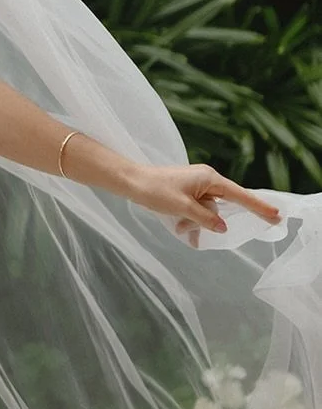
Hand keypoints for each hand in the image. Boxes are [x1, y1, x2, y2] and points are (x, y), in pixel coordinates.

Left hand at [130, 162, 281, 248]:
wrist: (132, 181)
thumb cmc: (155, 191)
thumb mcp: (182, 208)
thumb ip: (206, 218)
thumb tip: (223, 226)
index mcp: (210, 179)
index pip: (241, 195)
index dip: (258, 207)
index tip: (276, 216)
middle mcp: (207, 180)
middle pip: (222, 206)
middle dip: (209, 221)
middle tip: (187, 226)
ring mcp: (197, 186)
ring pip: (208, 211)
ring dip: (195, 222)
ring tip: (179, 228)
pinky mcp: (187, 191)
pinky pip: (197, 209)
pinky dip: (191, 220)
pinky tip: (181, 229)